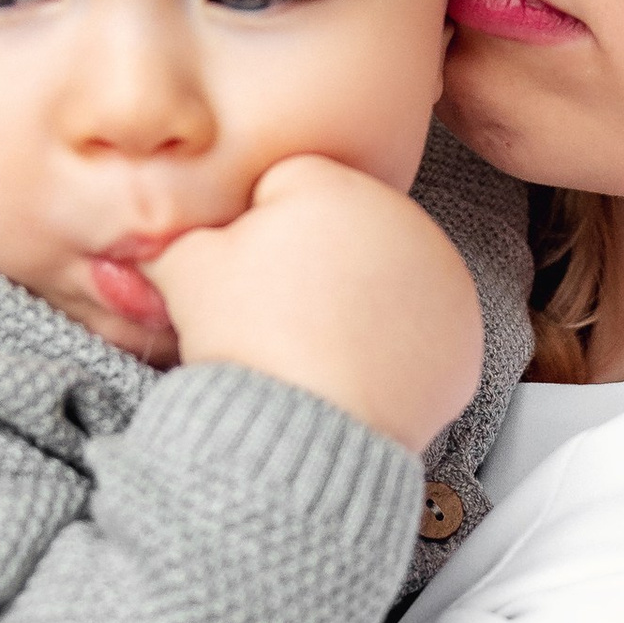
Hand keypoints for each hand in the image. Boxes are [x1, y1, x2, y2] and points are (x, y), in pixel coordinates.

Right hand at [153, 155, 484, 455]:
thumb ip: (178, 231)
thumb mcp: (185, 270)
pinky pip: (418, 328)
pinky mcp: (463, 338)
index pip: (285, 186)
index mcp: (335, 185)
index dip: (252, 231)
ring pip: (386, 275)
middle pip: (344, 227)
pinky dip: (392, 347)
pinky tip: (355, 371)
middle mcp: (405, 220)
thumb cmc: (248, 343)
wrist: (304, 436)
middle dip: (313, 261)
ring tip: (316, 346)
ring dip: (357, 300)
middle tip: (279, 315)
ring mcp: (444, 281)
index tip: (244, 275)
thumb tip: (160, 228)